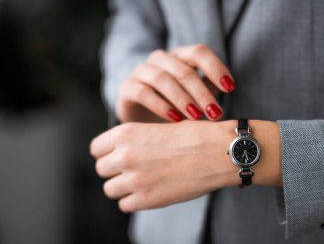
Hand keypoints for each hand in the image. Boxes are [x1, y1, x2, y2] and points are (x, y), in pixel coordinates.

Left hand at [90, 120, 281, 212]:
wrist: (218, 151)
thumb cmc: (194, 136)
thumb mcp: (158, 129)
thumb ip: (134, 141)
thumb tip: (119, 154)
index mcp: (125, 133)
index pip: (96, 148)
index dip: (106, 153)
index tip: (117, 156)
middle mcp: (124, 155)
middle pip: (101, 169)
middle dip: (114, 170)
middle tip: (134, 169)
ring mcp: (134, 179)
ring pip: (110, 189)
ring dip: (123, 187)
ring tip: (143, 181)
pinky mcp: (146, 199)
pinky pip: (125, 205)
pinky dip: (134, 200)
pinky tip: (151, 191)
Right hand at [116, 44, 234, 122]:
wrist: (144, 118)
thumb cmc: (176, 105)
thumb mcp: (196, 96)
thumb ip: (210, 90)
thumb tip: (228, 89)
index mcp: (180, 56)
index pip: (199, 52)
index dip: (216, 67)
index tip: (230, 88)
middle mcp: (161, 59)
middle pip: (183, 69)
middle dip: (201, 92)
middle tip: (215, 113)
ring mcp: (142, 71)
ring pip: (162, 78)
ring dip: (182, 98)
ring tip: (196, 117)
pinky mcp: (127, 87)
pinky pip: (143, 92)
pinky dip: (160, 105)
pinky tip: (175, 119)